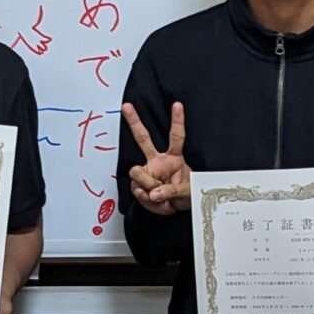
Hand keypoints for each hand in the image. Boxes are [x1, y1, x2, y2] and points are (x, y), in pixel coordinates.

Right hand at [121, 100, 190, 215]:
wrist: (176, 208)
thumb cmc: (185, 195)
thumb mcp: (187, 192)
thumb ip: (172, 191)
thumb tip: (154, 193)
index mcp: (174, 157)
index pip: (176, 137)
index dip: (177, 120)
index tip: (177, 104)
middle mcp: (158, 161)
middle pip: (143, 138)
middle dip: (134, 122)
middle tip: (127, 106)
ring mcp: (147, 172)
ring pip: (136, 171)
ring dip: (147, 184)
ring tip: (158, 194)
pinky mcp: (139, 185)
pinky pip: (137, 189)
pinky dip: (146, 198)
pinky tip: (153, 199)